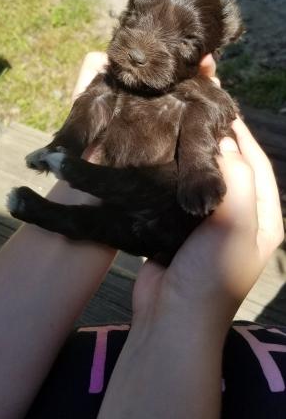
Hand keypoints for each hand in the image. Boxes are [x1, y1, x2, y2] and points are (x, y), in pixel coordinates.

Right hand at [132, 56, 283, 330]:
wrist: (171, 318)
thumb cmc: (211, 271)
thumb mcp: (237, 221)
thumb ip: (237, 176)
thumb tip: (222, 141)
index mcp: (263, 215)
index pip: (255, 161)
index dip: (239, 130)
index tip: (218, 100)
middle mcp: (240, 216)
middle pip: (229, 167)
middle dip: (212, 138)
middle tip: (191, 106)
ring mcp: (208, 224)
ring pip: (201, 178)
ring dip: (189, 153)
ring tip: (171, 122)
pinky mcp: (179, 229)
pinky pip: (178, 193)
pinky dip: (170, 172)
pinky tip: (155, 153)